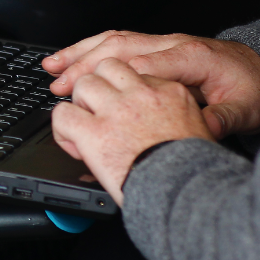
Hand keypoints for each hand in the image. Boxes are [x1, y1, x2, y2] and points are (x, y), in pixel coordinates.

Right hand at [43, 30, 259, 138]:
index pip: (145, 62)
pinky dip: (91, 49)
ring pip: (113, 41)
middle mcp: (173, 44)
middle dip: (85, 64)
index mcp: (193, 57)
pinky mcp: (158, 48)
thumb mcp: (248, 109)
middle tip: (58, 85)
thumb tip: (202, 130)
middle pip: (120, 47)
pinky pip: (118, 43)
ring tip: (52, 67)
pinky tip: (73, 59)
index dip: (113, 76)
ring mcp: (163, 43)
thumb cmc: (256, 89)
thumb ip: (223, 119)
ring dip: (80, 53)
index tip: (88, 92)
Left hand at [51, 58, 215, 204]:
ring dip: (80, 103)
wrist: (190, 193)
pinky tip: (72, 142)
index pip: (135, 73)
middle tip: (99, 110)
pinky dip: (62, 128)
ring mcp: (116, 111)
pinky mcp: (95, 132)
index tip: (123, 112)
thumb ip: (172, 116)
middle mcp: (142, 94)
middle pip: (106, 67)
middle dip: (99, 86)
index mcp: (170, 93)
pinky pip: (63, 114)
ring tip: (87, 125)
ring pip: (83, 84)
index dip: (123, 91)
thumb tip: (155, 122)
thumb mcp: (197, 131)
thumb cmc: (194, 172)